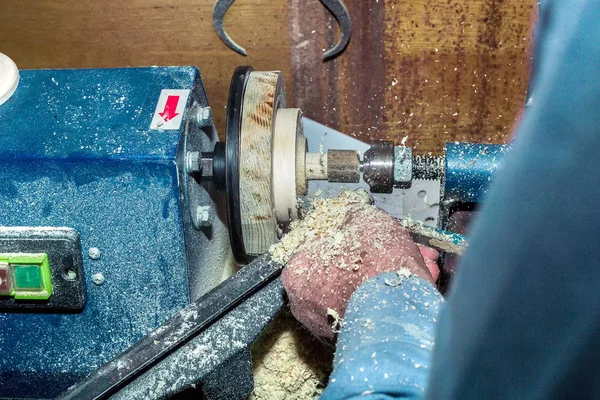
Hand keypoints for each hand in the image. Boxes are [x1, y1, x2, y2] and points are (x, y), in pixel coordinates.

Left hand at [281, 203, 439, 338]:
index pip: (317, 245)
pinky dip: (387, 299)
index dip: (346, 237)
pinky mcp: (351, 341)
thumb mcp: (366, 219)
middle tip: (393, 249)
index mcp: (297, 270)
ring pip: (358, 291)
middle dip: (371, 258)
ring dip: (384, 277)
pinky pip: (368, 311)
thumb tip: (354, 217)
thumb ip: (354, 216)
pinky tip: (411, 286)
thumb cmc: (375, 262)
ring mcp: (326, 326)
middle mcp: (304, 303)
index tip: (364, 235)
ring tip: (414, 266)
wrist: (399, 312)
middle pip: (341, 270)